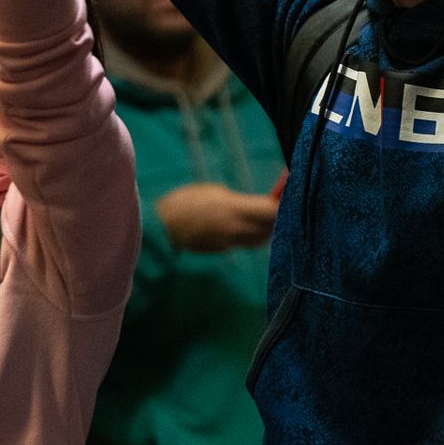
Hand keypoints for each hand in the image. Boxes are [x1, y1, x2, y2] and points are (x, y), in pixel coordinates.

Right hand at [156, 183, 278, 252]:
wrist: (159, 227)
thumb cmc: (184, 202)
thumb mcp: (213, 193)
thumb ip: (238, 202)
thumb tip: (255, 206)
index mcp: (234, 209)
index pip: (271, 211)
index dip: (281, 204)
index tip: (284, 197)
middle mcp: (235, 230)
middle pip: (269, 229)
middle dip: (275, 219)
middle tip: (275, 207)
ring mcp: (228, 244)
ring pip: (258, 240)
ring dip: (264, 230)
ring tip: (261, 217)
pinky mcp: (220, 251)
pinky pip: (242, 244)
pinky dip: (247, 237)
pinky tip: (240, 226)